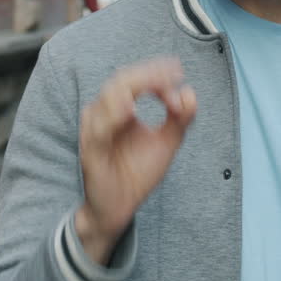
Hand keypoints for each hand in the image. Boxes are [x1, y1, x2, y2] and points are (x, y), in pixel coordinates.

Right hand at [76, 57, 197, 264]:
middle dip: (149, 75)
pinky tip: (130, 110)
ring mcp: (95, 131)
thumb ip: (180, 119)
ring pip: (107, 99)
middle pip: (121, 81)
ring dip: (133, 88)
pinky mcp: (91, 151)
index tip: (179, 74)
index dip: (157, 72)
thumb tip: (189, 92)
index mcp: (120, 108)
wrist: (119, 208)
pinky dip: (113, 116)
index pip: (135, 78)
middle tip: (172, 77)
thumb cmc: (136, 173)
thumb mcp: (166, 142)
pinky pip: (98, 130)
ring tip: (157, 86)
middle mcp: (104, 114)